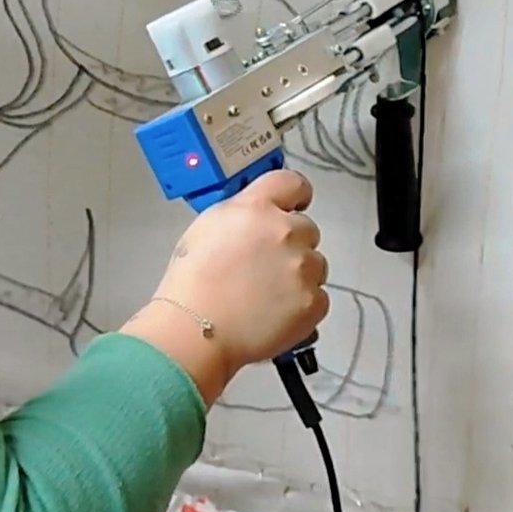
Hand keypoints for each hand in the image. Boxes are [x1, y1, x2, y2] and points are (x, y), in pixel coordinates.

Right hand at [120, 171, 328, 405]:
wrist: (197, 328)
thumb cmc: (193, 281)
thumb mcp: (210, 225)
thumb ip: (243, 213)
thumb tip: (259, 216)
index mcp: (257, 207)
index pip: (294, 183)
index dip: (295, 196)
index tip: (293, 206)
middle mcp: (285, 231)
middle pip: (307, 229)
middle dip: (292, 244)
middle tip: (266, 266)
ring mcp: (302, 267)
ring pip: (316, 265)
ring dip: (299, 275)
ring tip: (267, 294)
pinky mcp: (313, 302)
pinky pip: (319, 298)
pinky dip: (302, 306)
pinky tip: (275, 312)